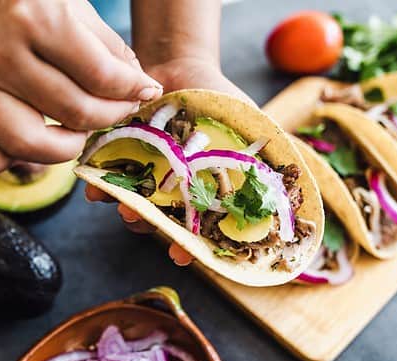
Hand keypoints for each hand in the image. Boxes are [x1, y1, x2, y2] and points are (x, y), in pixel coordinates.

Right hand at [0, 0, 162, 173]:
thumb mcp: (74, 5)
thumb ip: (110, 47)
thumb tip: (142, 87)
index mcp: (37, 20)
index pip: (101, 77)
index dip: (134, 89)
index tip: (146, 90)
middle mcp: (2, 55)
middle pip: (74, 113)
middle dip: (112, 116)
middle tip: (122, 108)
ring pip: (27, 142)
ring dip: (66, 147)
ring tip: (80, 130)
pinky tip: (27, 146)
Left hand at [85, 58, 249, 267]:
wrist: (180, 67)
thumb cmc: (219, 101)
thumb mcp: (252, 128)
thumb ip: (269, 159)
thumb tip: (301, 188)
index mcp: (204, 192)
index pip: (200, 229)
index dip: (192, 246)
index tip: (183, 256)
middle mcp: (174, 192)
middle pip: (163, 223)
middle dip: (153, 229)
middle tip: (146, 227)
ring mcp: (147, 178)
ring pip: (135, 205)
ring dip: (127, 210)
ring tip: (123, 207)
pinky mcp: (122, 160)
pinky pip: (109, 179)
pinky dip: (100, 185)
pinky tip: (95, 187)